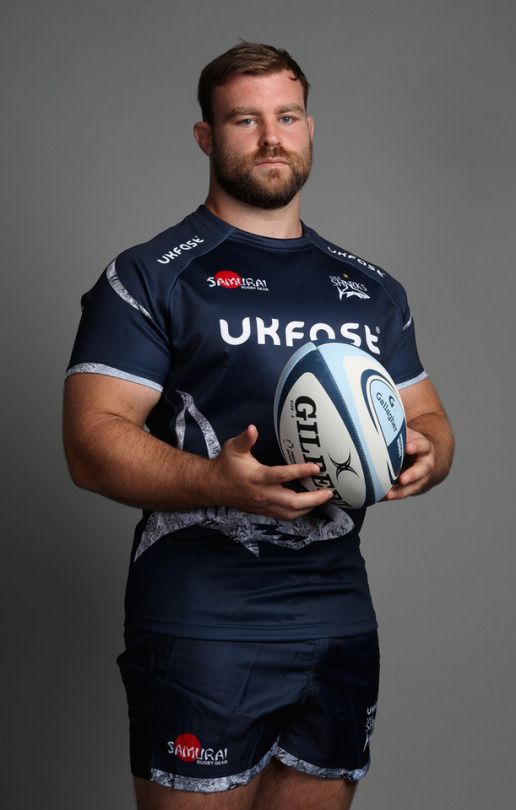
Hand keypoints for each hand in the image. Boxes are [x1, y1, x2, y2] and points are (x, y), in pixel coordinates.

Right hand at [209, 424, 333, 520]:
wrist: (213, 487)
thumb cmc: (226, 465)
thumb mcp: (233, 448)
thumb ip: (245, 439)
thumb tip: (252, 428)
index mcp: (257, 478)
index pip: (281, 476)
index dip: (300, 471)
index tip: (316, 467)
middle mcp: (262, 494)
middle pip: (292, 502)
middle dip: (313, 498)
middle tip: (329, 491)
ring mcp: (264, 505)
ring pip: (290, 513)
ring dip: (309, 507)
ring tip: (323, 498)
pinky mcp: (264, 511)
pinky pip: (285, 516)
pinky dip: (300, 512)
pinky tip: (309, 505)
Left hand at [384, 427, 435, 500]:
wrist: (424, 456)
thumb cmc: (409, 441)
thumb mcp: (406, 432)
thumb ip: (396, 425)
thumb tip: (377, 405)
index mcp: (423, 447)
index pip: (422, 445)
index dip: (416, 446)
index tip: (408, 447)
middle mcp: (425, 463)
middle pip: (422, 470)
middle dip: (412, 475)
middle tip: (402, 479)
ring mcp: (420, 478)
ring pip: (413, 486)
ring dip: (401, 491)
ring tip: (388, 495)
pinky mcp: (412, 487)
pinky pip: (403, 493)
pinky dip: (392, 495)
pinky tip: (380, 497)